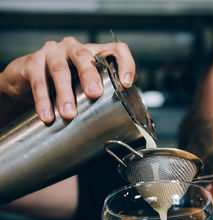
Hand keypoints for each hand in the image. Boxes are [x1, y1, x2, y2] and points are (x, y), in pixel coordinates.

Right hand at [0, 36, 134, 122]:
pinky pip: (38, 81)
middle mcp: (74, 48)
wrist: (25, 80)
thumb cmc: (62, 83)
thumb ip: (99, 93)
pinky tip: (48, 115)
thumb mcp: (83, 85)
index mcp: (93, 53)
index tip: (126, 83)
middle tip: (94, 94)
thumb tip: (118, 115)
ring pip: (60, 70)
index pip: (116, 50)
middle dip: (90, 75)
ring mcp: (52, 52)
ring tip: (69, 113)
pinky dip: (42, 100)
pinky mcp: (32, 61)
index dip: (125, 63)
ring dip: (65, 93)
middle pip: (85, 57)